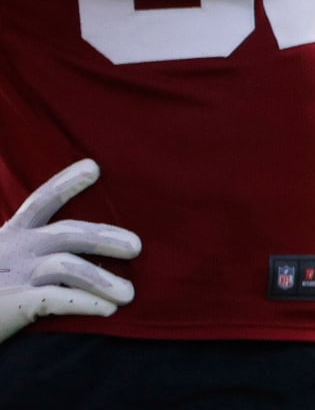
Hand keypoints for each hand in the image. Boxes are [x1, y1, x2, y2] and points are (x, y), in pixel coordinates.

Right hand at [0, 158, 141, 342]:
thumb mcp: (0, 264)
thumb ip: (28, 253)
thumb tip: (77, 252)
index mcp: (10, 238)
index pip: (40, 202)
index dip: (65, 183)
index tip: (93, 167)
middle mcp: (14, 251)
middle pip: (67, 233)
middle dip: (104, 237)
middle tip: (137, 247)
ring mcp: (14, 277)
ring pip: (68, 267)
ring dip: (102, 280)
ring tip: (129, 294)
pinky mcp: (14, 304)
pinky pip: (57, 299)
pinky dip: (84, 303)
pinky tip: (108, 310)